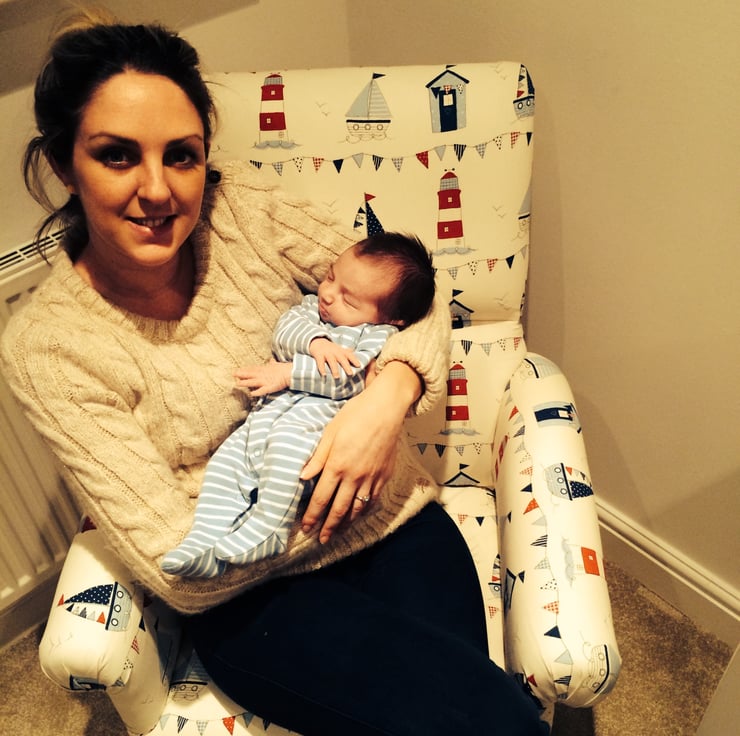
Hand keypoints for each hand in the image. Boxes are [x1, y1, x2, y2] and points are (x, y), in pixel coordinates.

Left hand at [234, 360, 291, 396]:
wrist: (290, 373)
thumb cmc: (283, 369)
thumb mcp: (276, 364)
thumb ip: (272, 363)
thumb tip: (271, 360)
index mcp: (264, 369)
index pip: (252, 369)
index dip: (244, 370)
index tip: (236, 370)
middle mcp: (262, 375)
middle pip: (250, 374)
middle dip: (241, 374)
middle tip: (233, 373)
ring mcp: (265, 381)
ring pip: (253, 382)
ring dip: (245, 383)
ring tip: (237, 384)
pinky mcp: (270, 387)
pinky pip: (262, 390)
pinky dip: (257, 392)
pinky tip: (251, 394)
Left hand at [300, 361, 420, 542]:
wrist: (386, 408)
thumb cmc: (355, 415)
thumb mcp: (330, 432)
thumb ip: (317, 457)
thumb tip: (303, 477)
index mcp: (337, 465)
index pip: (321, 498)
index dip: (312, 516)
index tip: (305, 528)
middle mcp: (354, 476)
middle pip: (339, 509)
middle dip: (328, 527)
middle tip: (320, 540)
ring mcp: (372, 477)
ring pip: (357, 508)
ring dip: (346, 524)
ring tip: (337, 533)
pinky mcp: (384, 475)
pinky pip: (372, 500)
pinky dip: (363, 511)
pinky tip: (358, 515)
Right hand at [309, 337, 360, 377]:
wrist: (317, 341)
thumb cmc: (331, 348)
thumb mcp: (340, 349)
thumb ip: (348, 353)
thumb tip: (359, 357)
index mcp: (341, 351)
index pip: (349, 355)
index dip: (354, 360)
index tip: (359, 365)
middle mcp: (335, 352)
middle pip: (341, 359)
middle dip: (346, 366)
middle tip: (350, 374)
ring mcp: (327, 353)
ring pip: (331, 361)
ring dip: (334, 369)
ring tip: (337, 377)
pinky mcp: (318, 355)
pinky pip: (320, 363)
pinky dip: (322, 369)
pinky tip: (324, 375)